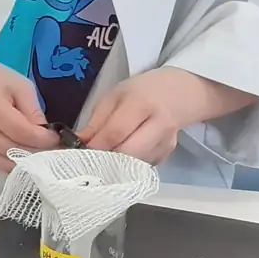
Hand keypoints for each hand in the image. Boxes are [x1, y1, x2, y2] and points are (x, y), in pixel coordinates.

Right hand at [0, 55, 58, 169]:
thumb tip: (45, 133)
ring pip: (6, 162)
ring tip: (42, 153)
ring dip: (27, 161)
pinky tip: (25, 155)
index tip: (57, 138)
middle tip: (54, 148)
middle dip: (38, 152)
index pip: (22, 133)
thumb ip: (33, 110)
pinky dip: (13, 162)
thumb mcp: (18, 85)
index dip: (43, 139)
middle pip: (14, 150)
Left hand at [79, 67, 212, 163]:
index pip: (116, 133)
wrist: (181, 93)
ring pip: (135, 164)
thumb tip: (78, 143)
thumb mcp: (114, 97)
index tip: (78, 153)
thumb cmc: (142, 92)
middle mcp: (159, 125)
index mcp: (141, 104)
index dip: (95, 146)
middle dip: (104, 160)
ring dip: (115, 165)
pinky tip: (121, 157)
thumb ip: (96, 121)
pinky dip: (128, 165)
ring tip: (102, 158)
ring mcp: (166, 142)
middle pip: (128, 154)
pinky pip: (143, 165)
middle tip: (88, 160)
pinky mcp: (168, 154)